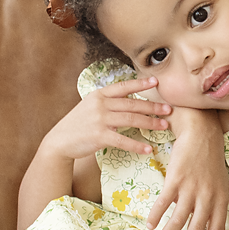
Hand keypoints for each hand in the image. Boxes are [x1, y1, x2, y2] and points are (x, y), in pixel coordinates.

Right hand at [39, 77, 169, 162]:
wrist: (59, 141)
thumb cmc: (78, 124)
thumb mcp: (90, 106)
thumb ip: (108, 102)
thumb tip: (130, 100)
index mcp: (99, 95)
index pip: (123, 86)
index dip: (140, 83)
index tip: (156, 81)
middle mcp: (100, 104)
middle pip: (132, 104)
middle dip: (153, 107)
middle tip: (169, 109)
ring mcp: (100, 120)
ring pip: (131, 120)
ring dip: (150, 123)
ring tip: (164, 126)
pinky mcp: (99, 136)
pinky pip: (123, 140)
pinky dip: (137, 145)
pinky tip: (148, 148)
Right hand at [146, 108, 227, 229]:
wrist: (201, 133)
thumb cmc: (210, 161)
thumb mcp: (219, 185)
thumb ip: (213, 206)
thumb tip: (205, 229)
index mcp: (221, 200)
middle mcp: (208, 197)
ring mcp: (192, 188)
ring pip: (178, 220)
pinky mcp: (176, 179)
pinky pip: (164, 203)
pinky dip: (156, 216)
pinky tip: (150, 225)